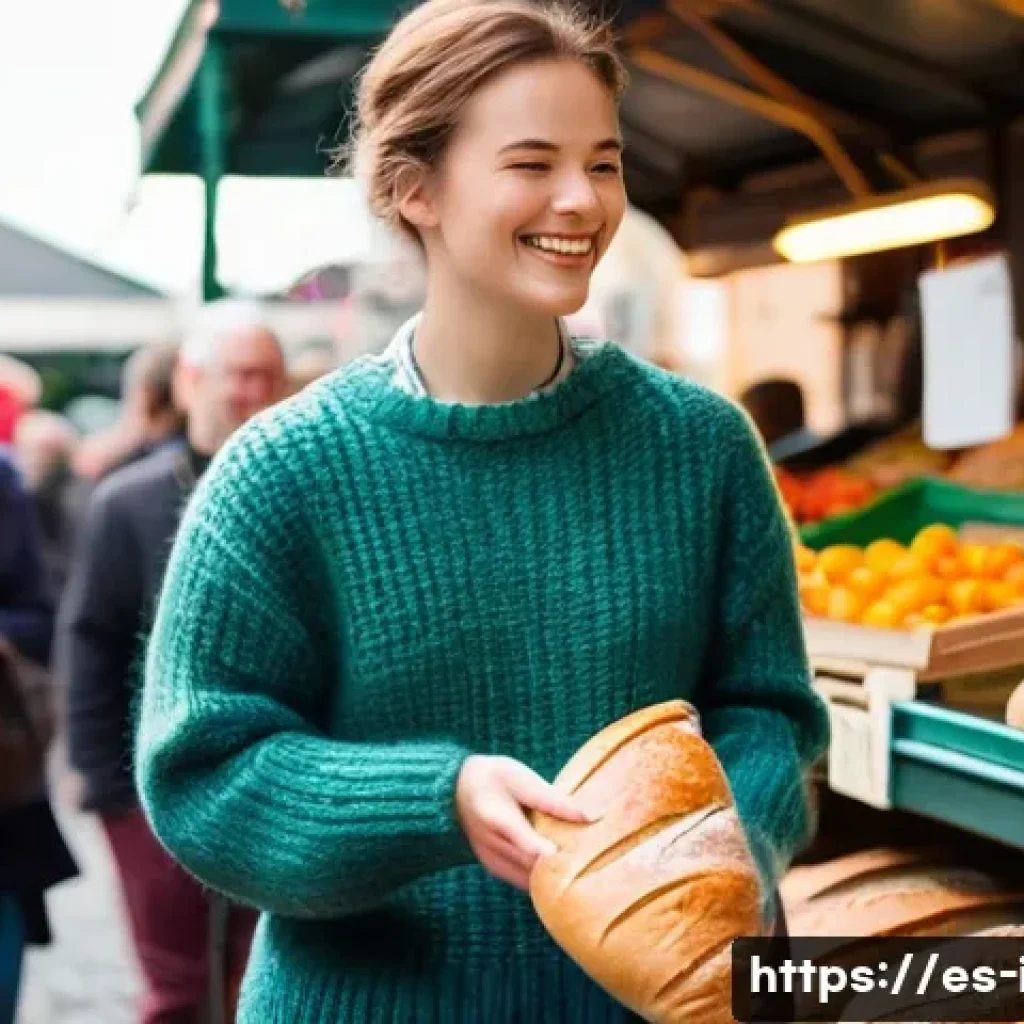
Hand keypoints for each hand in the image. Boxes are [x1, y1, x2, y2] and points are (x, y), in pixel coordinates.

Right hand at [455, 754, 591, 890]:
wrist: (453, 789)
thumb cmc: (492, 777)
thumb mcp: (520, 777)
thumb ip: (552, 800)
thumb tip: (590, 816)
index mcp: (500, 821)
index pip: (535, 850)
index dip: (564, 857)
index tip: (588, 852)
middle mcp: (494, 849)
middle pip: (537, 869)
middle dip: (565, 865)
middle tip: (593, 855)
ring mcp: (493, 863)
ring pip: (532, 881)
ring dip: (554, 874)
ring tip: (579, 859)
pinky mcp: (495, 869)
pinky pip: (524, 881)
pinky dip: (542, 876)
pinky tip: (559, 863)